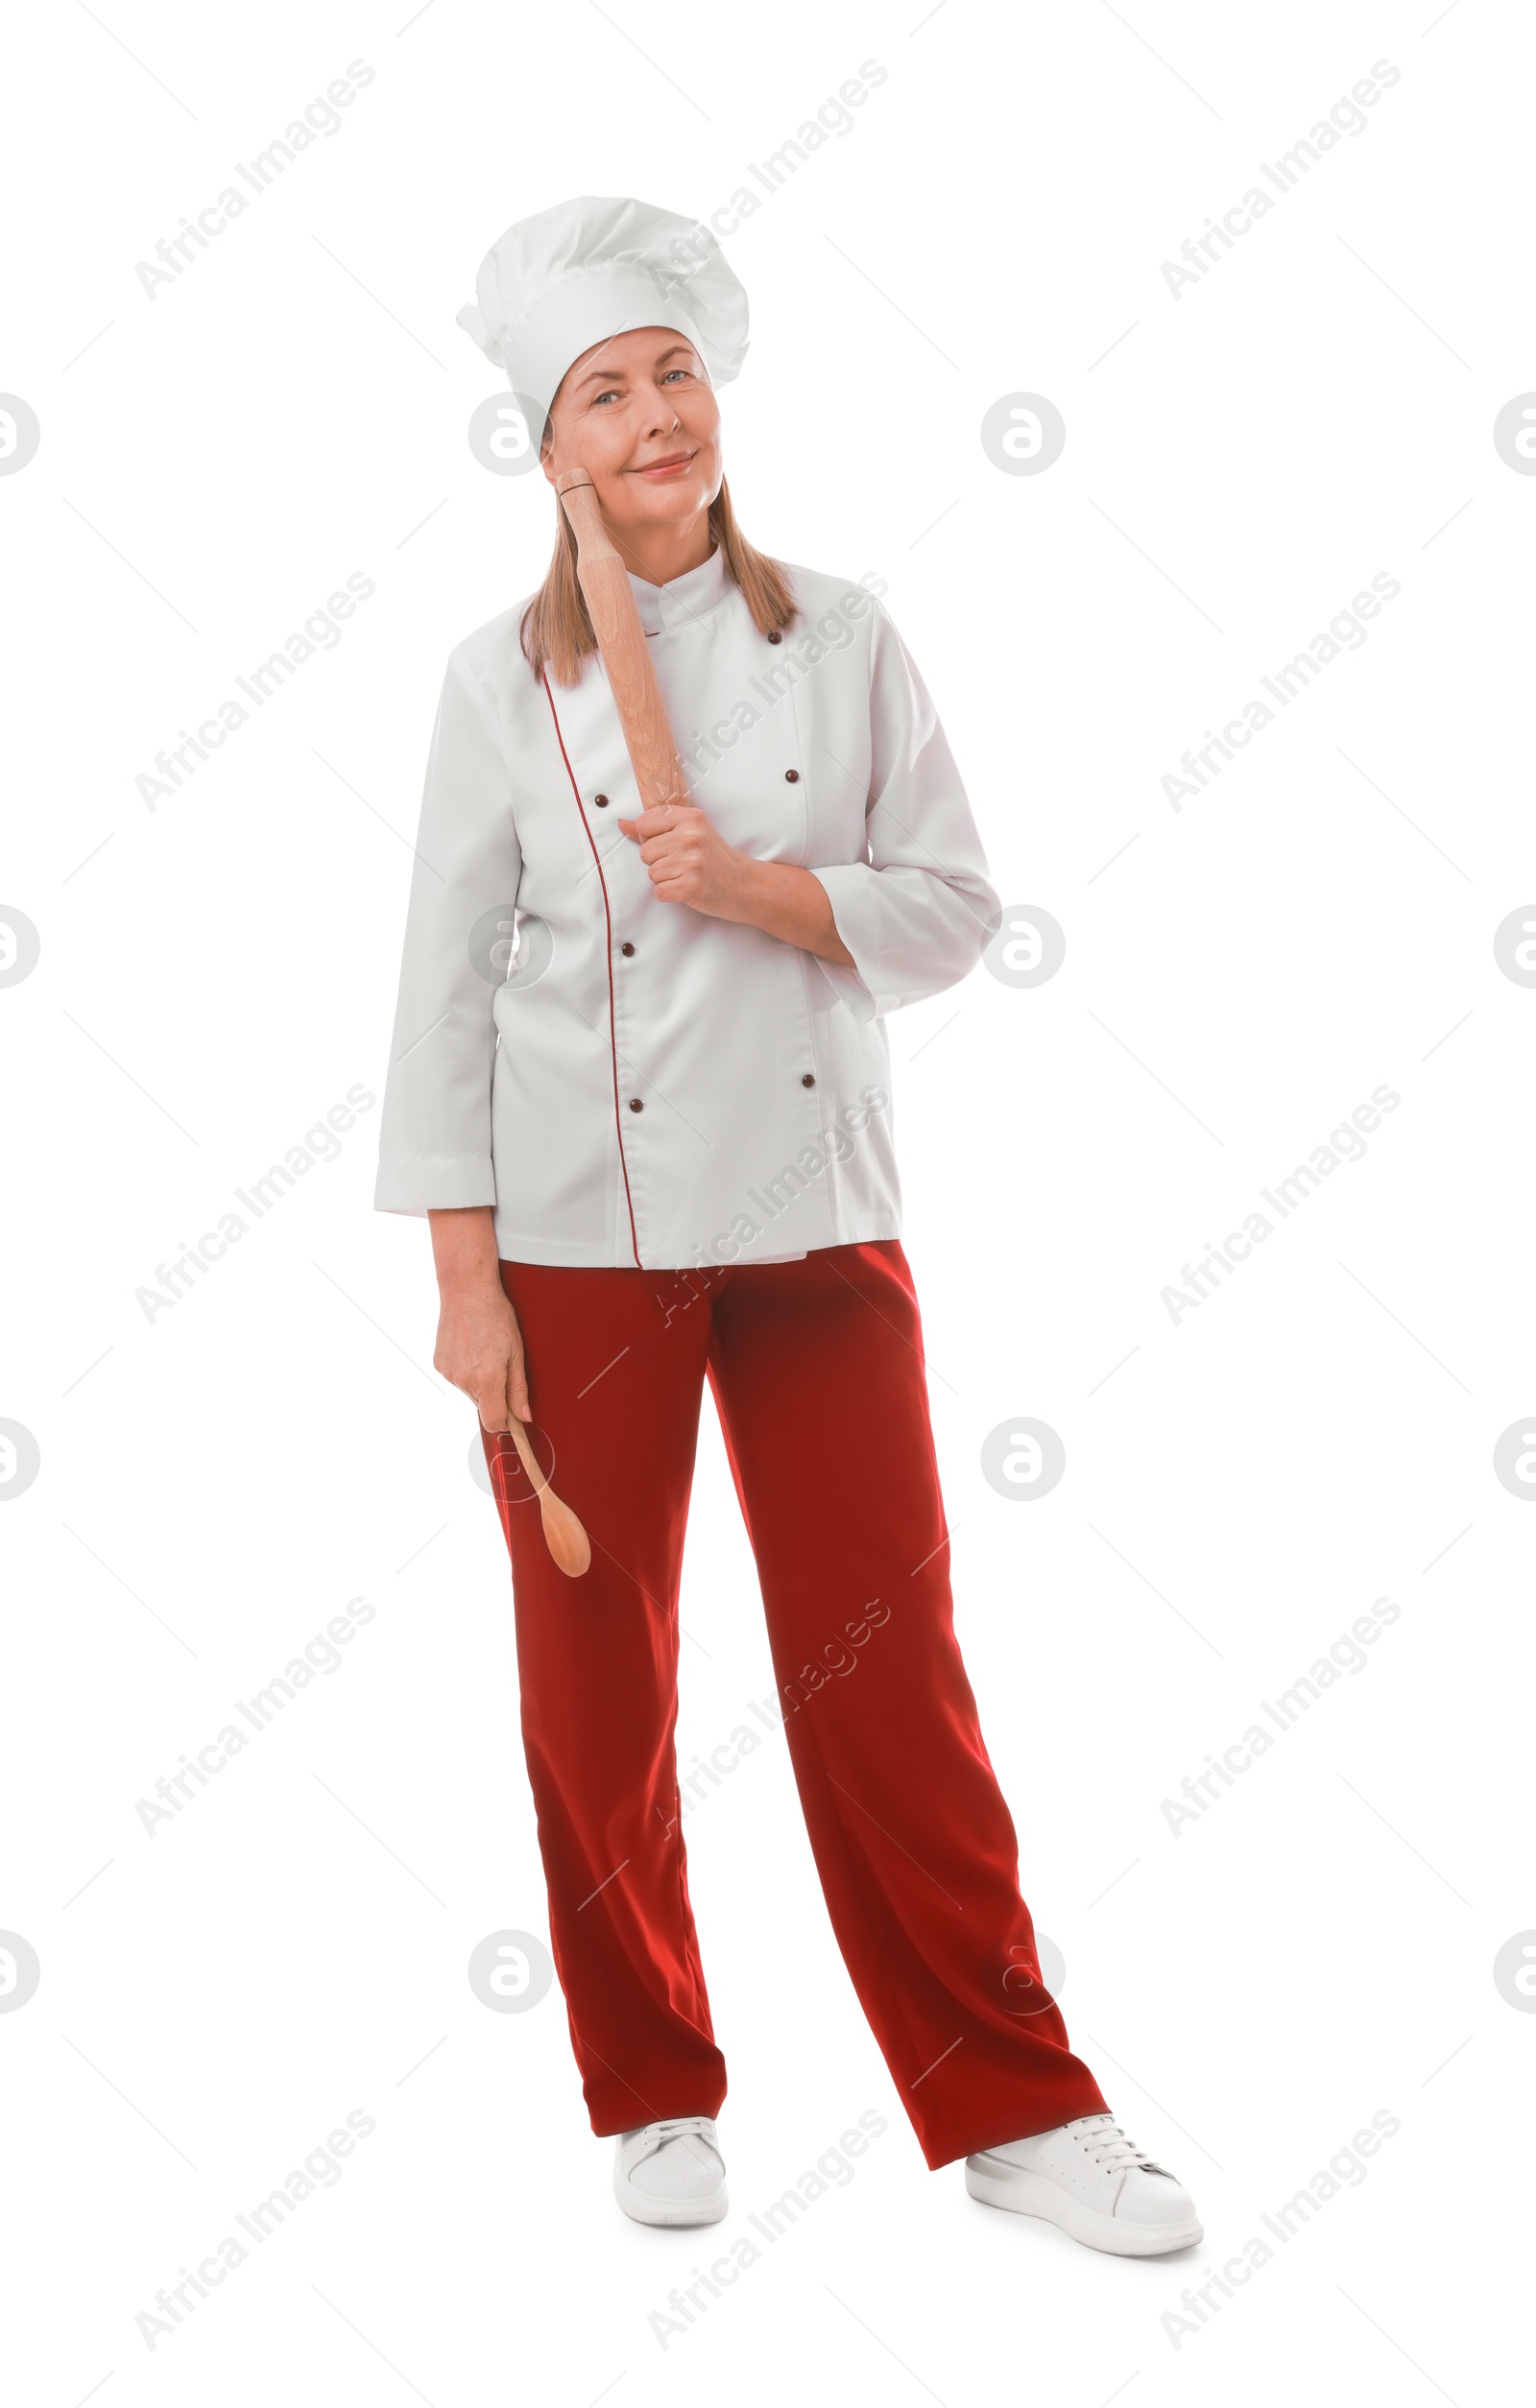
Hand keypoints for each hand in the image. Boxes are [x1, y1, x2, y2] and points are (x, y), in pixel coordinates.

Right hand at [433, 1283, 529, 1431]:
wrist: (467, 1291)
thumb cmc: (495, 1315)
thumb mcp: (517, 1352)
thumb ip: (519, 1389)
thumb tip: (524, 1416)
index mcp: (487, 1378)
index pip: (494, 1422)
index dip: (506, 1421)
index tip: (513, 1415)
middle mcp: (464, 1380)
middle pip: (483, 1406)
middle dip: (495, 1396)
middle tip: (502, 1367)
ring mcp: (449, 1373)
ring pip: (470, 1392)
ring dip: (480, 1382)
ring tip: (485, 1352)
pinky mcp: (439, 1365)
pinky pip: (458, 1379)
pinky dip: (466, 1371)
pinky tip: (472, 1349)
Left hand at [617, 805, 856, 965]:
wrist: (747, 886)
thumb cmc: (718, 860)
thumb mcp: (692, 834)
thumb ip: (656, 827)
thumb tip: (622, 823)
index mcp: (691, 818)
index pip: (645, 823)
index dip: (652, 838)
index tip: (672, 845)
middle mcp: (691, 837)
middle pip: (645, 852)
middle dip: (660, 862)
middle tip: (685, 865)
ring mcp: (691, 862)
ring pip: (651, 873)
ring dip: (666, 880)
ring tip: (689, 876)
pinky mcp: (690, 886)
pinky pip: (659, 892)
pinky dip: (671, 895)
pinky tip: (688, 889)